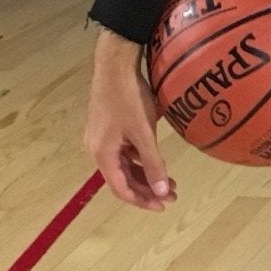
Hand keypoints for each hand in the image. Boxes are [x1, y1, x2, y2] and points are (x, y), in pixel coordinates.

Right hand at [84, 27, 177, 211]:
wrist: (115, 65)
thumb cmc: (128, 99)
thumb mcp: (144, 134)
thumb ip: (153, 163)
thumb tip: (161, 192)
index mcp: (102, 154)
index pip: (120, 189)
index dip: (142, 201)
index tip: (163, 206)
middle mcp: (98, 150)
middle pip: (122, 179)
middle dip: (147, 189)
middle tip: (172, 195)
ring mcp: (101, 139)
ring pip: (125, 166)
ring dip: (146, 175)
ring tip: (169, 182)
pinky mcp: (108, 129)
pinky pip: (124, 153)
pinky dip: (141, 160)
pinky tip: (157, 161)